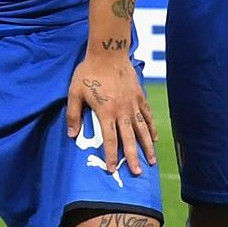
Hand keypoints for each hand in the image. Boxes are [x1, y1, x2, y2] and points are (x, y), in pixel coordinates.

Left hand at [67, 49, 155, 176]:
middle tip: (138, 173)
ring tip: (152, 161)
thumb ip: (73, 115)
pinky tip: (154, 138)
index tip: (113, 169)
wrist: (108, 53)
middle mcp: (122, 111)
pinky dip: (152, 128)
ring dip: (147, 147)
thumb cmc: (88, 72)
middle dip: (133, 158)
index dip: (111, 156)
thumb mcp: (74, 92)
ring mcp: (133, 104)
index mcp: (106, 112)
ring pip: (142, 130)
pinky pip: (148, 115)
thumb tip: (72, 135)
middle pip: (129, 139)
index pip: (109, 139)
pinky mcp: (140, 96)